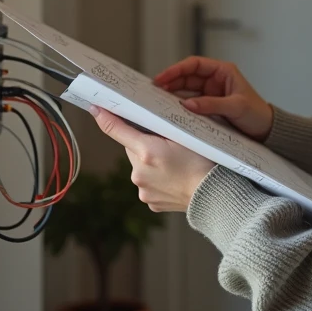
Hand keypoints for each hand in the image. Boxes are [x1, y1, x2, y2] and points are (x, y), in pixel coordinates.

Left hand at [90, 105, 216, 212]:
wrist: (215, 196)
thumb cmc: (205, 162)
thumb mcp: (186, 134)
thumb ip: (161, 125)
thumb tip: (144, 116)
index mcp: (147, 152)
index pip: (117, 130)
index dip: (105, 117)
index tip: (96, 108)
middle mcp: (139, 173)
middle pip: (133, 148)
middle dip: (144, 142)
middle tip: (166, 142)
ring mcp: (143, 190)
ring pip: (140, 166)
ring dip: (151, 161)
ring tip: (175, 163)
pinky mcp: (150, 202)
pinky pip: (148, 183)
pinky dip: (157, 178)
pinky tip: (174, 176)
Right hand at [153, 56, 274, 141]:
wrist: (266, 131)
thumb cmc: (257, 114)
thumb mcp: (235, 107)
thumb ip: (211, 104)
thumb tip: (187, 103)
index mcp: (223, 71)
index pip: (194, 64)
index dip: (176, 69)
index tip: (162, 78)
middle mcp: (215, 80)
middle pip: (187, 76)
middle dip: (171, 82)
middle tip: (154, 90)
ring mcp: (211, 93)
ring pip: (186, 90)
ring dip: (173, 94)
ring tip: (158, 101)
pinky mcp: (209, 107)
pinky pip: (191, 103)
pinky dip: (180, 105)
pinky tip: (170, 110)